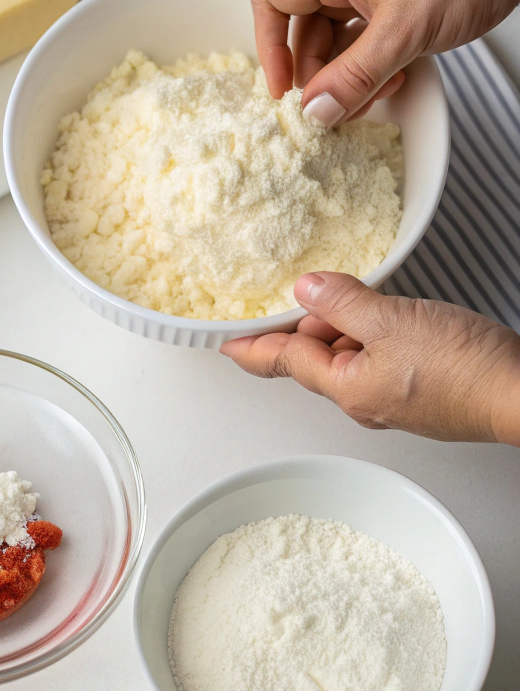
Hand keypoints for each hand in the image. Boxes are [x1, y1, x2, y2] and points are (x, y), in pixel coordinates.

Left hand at [220, 273, 519, 444]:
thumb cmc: (464, 368)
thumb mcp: (393, 321)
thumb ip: (343, 303)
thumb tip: (306, 290)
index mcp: (346, 387)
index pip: (284, 362)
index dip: (253, 348)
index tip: (226, 344)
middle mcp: (363, 401)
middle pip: (315, 359)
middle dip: (313, 326)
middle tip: (327, 294)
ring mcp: (390, 399)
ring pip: (350, 358)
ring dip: (348, 327)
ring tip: (370, 302)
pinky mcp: (417, 393)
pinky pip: (378, 361)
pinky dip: (376, 337)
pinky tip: (396, 320)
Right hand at [251, 0, 519, 124]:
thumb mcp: (404, 31)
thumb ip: (354, 76)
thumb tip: (314, 113)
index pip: (273, 0)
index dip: (269, 47)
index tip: (282, 90)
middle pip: (302, 30)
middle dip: (313, 74)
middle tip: (328, 107)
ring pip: (334, 44)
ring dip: (344, 79)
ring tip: (364, 100)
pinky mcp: (394, 6)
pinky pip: (363, 46)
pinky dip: (369, 72)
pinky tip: (390, 84)